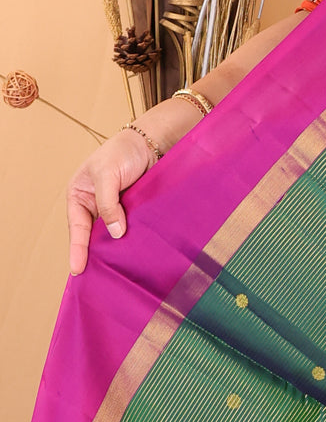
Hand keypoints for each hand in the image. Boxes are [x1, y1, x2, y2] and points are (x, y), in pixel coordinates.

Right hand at [66, 129, 154, 275]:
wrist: (152, 142)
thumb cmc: (123, 151)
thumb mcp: (107, 174)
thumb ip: (108, 203)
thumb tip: (115, 233)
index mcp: (79, 195)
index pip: (77, 228)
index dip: (77, 249)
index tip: (77, 269)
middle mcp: (95, 205)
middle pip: (93, 235)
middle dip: (95, 254)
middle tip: (95, 279)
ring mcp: (115, 209)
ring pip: (112, 235)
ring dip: (115, 250)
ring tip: (115, 273)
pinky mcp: (134, 211)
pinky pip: (130, 229)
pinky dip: (131, 241)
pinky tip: (134, 255)